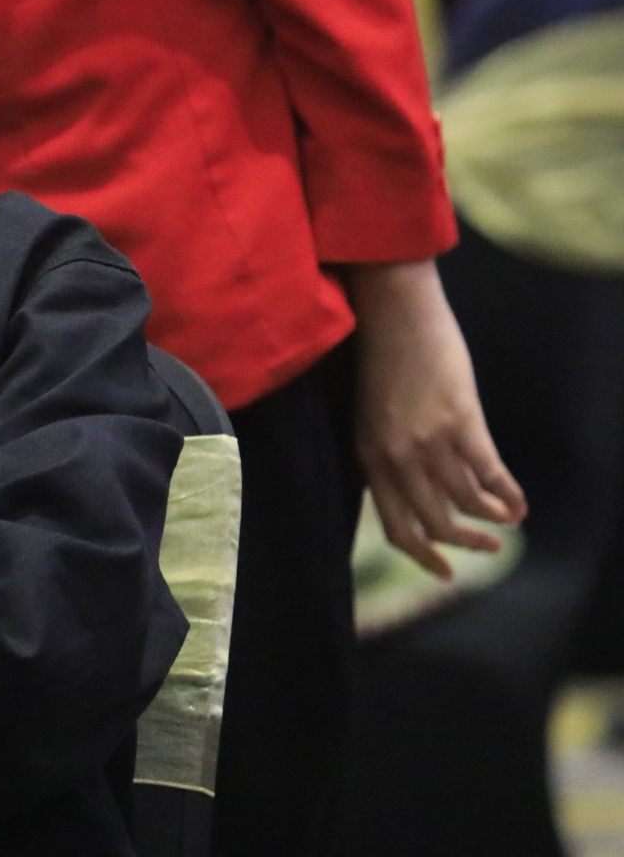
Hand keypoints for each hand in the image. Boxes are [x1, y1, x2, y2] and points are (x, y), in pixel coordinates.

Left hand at [346, 260, 526, 578]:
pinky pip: (490, 476)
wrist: (393, 314)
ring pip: (467, 505)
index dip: (424, 557)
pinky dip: (509, 496)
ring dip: (492, 520)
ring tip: (506, 522)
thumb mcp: (369, 417)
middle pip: (436, 525)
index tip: (446, 572)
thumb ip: (385, 455)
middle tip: (489, 547)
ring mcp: (427, 442)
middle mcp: (395, 458)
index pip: (396, 527)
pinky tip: (519, 504)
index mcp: (368, 458)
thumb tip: (408, 490)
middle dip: (467, 544)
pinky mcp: (460, 423)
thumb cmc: (383, 361)